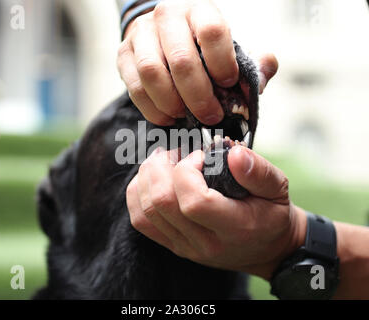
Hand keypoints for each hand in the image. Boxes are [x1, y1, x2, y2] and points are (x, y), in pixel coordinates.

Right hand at [117, 0, 277, 125]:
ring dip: (172, 104)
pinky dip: (153, 110)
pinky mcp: (123, 55)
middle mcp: (167, 17)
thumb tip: (267, 66)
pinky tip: (168, 117)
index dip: (222, 64)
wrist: (162, 35)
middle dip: (199, 97)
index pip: (212, 32)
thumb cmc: (201, 48)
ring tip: (185, 116)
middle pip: (181, 61)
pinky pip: (135, 88)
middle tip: (211, 116)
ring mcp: (141, 35)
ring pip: (152, 75)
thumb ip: (251, 62)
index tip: (228, 85)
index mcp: (199, 11)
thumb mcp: (228, 49)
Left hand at [126, 146, 306, 279]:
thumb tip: (232, 152)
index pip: (193, 202)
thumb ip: (258, 171)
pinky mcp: (173, 245)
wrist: (266, 248)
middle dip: (160, 167)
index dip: (188, 171)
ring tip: (163, 160)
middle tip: (174, 151)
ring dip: (147, 177)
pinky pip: (142, 220)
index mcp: (234, 228)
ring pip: (146, 211)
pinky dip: (139, 194)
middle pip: (162, 204)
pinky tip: (152, 177)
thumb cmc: (271, 213)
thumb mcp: (278, 188)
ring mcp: (185, 246)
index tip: (200, 156)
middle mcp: (204, 242)